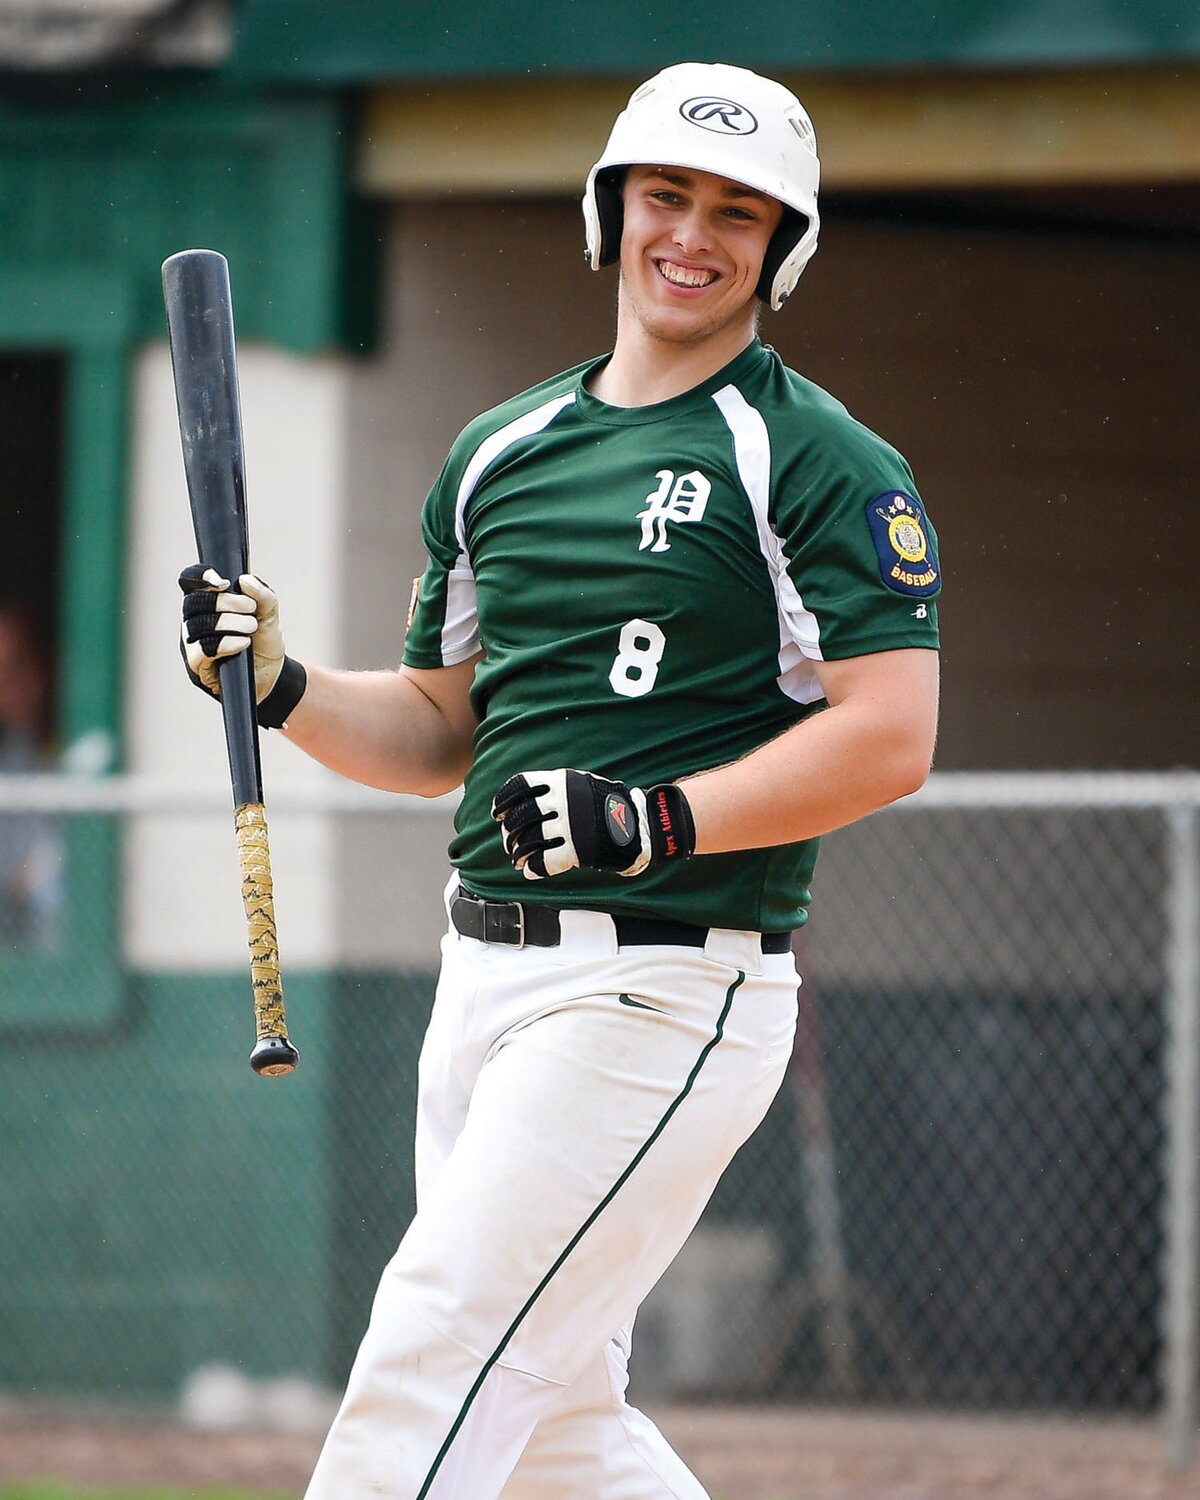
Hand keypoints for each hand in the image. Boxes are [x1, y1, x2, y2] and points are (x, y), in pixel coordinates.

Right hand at [178, 565, 306, 728]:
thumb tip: (245, 580)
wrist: (273, 674)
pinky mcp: (198, 667)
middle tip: (251, 608)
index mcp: (206, 603)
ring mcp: (192, 644)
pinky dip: (224, 644)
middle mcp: (194, 621)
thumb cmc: (264, 640)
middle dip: (225, 602)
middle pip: (193, 602)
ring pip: (196, 626)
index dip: (199, 576)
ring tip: (251, 626)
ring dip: (227, 623)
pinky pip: (200, 652)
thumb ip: (263, 595)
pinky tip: (243, 643)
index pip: (189, 581)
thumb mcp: (270, 615)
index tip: (224, 582)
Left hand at [491, 769, 694, 880]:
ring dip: (518, 853)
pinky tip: (530, 871)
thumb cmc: (607, 804)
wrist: (639, 823)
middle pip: (521, 817)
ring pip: (529, 841)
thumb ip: (554, 789)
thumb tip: (521, 799)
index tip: (497, 814)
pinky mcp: (577, 850)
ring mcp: (570, 827)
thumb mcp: (581, 783)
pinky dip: (533, 868)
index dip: (504, 801)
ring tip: (517, 858)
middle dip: (509, 832)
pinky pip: (545, 862)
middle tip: (509, 842)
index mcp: (561, 781)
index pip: (520, 786)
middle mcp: (563, 802)